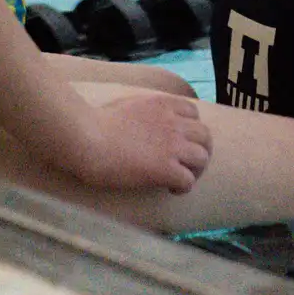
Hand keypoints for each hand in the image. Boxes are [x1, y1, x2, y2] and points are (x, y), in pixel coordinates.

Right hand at [78, 92, 211, 194]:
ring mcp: (171, 146)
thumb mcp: (126, 104)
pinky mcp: (165, 169)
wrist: (88, 138)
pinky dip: (182, 187)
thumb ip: (142, 110)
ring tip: (181, 178)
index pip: (193, 112)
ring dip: (195, 170)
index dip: (191, 128)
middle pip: (205, 135)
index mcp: (161, 105)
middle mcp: (173, 123)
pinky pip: (188, 181)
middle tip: (188, 163)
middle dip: (200, 150)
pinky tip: (170, 190)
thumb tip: (138, 117)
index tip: (181, 140)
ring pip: (202, 158)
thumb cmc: (95, 123)